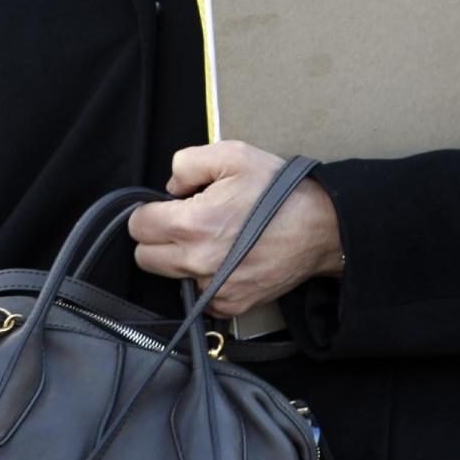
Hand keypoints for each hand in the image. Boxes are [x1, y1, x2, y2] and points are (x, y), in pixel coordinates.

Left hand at [128, 141, 342, 317]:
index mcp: (193, 223)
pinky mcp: (230, 305)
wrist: (321, 228)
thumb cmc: (279, 190)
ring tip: (212, 238)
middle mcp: (198, 262)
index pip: (139, 226)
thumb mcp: (233, 154)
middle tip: (185, 221)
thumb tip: (172, 186)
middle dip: (157, 237)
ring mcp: (214, 289)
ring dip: (180, 260)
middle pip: (145, 258)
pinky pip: (198, 295)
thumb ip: (188, 163)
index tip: (168, 206)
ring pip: (170, 278)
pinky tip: (227, 257)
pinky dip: (204, 279)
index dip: (150, 210)